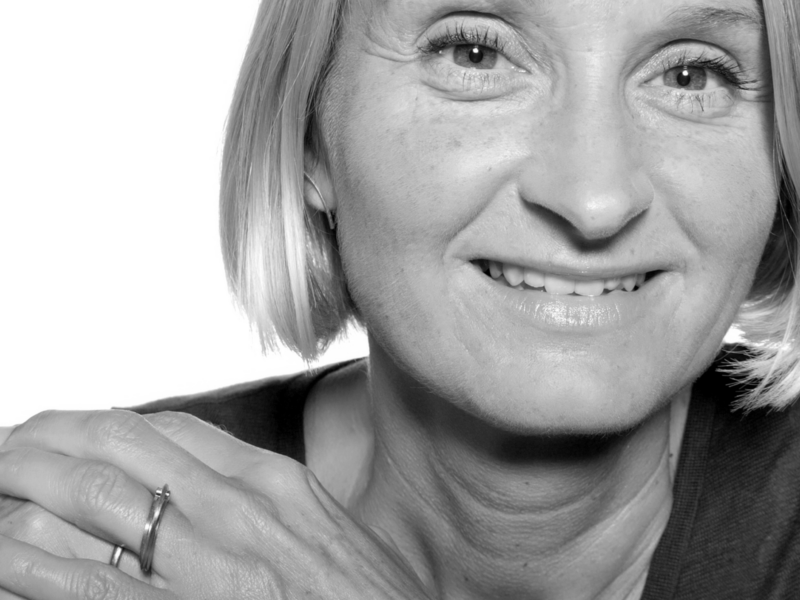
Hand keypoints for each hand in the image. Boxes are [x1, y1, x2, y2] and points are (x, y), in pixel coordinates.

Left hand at [0, 410, 430, 598]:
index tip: (70, 430)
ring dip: (21, 483)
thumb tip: (210, 485)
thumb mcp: (328, 534)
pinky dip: (22, 558)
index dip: (104, 423)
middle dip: (48, 437)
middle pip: (118, 445)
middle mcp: (236, 511)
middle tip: (8, 442)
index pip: (168, 427)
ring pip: (88, 498)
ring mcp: (205, 566)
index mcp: (275, 484)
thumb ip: (273, 503)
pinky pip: (78, 583)